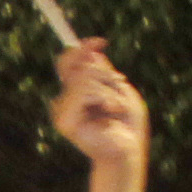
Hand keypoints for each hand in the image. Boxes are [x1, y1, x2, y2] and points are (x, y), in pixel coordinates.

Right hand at [45, 38, 148, 172]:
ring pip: (83, 78)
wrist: (128, 149)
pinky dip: (105, 97)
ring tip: (116, 107)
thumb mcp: (118, 89)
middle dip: (103, 71)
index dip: (82, 49)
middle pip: (76, 66)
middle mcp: (65, 100)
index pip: (69, 63)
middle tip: (121, 83)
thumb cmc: (126, 122)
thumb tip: (91, 50)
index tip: (103, 41)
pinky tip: (111, 112)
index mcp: (75, 92)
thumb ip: (102, 71)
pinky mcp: (64, 122)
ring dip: (108, 88)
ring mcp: (62, 112)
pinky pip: (84, 91)